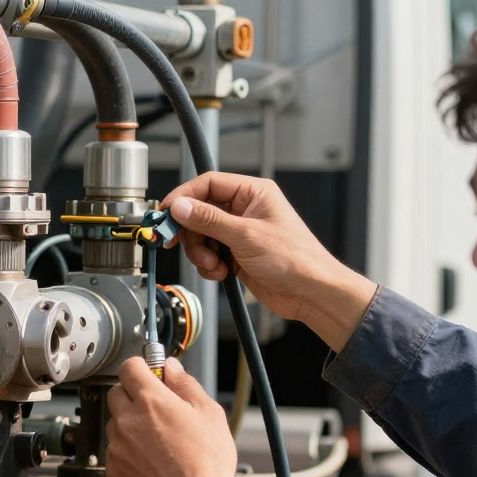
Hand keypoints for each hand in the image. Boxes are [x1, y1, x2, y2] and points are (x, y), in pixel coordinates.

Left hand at [105, 358, 237, 476]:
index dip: (141, 367)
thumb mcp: (209, 413)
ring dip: (130, 424)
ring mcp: (117, 446)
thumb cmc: (207, 462)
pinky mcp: (114, 469)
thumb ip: (185, 384)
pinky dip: (128, 451)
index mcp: (151, 401)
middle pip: (117, 392)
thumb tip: (170, 367)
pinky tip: (151, 461)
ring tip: (158, 442)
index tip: (150, 374)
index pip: (129, 366)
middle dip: (133, 395)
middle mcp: (127, 420)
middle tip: (157, 409)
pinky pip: (115, 451)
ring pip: (115, 423)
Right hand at [162, 172, 375, 350]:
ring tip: (215, 265)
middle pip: (200, 212)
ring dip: (201, 253)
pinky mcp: (237, 254)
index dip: (184, 197)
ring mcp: (240, 233)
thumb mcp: (245, 235)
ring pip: (202, 236)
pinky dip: (209, 265)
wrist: (311, 292)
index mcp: (253, 193)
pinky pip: (209, 254)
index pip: (208, 184)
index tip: (166, 212)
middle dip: (191, 232)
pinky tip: (222, 273)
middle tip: (176, 243)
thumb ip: (209, 220)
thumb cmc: (295, 259)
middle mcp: (245, 209)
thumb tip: (180, 206)